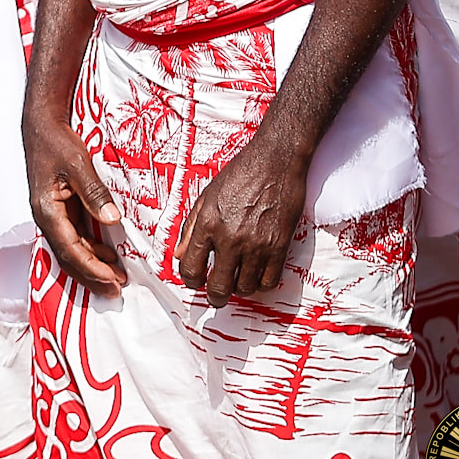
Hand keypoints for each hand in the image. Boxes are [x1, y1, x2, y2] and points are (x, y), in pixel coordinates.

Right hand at [24, 107, 124, 293]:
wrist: (41, 126)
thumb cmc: (57, 142)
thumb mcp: (77, 164)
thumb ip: (94, 193)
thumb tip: (114, 221)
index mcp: (47, 210)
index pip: (70, 250)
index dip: (92, 268)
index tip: (114, 280)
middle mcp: (46, 218)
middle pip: (67, 258)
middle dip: (91, 276)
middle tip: (116, 290)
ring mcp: (52, 215)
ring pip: (70, 251)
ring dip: (92, 266)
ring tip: (116, 277)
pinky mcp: (59, 209)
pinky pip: (73, 238)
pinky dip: (89, 251)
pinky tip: (107, 255)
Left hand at [174, 136, 308, 306]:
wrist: (275, 161)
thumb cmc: (239, 174)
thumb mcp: (205, 197)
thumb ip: (190, 228)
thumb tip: (179, 255)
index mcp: (207, 224)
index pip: (191, 269)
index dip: (191, 281)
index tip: (196, 281)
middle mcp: (230, 238)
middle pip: (219, 287)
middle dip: (214, 296)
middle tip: (216, 294)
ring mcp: (257, 244)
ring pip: (245, 288)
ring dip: (239, 288)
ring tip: (237, 279)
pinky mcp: (279, 246)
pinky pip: (270, 281)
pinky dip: (262, 284)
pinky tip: (257, 274)